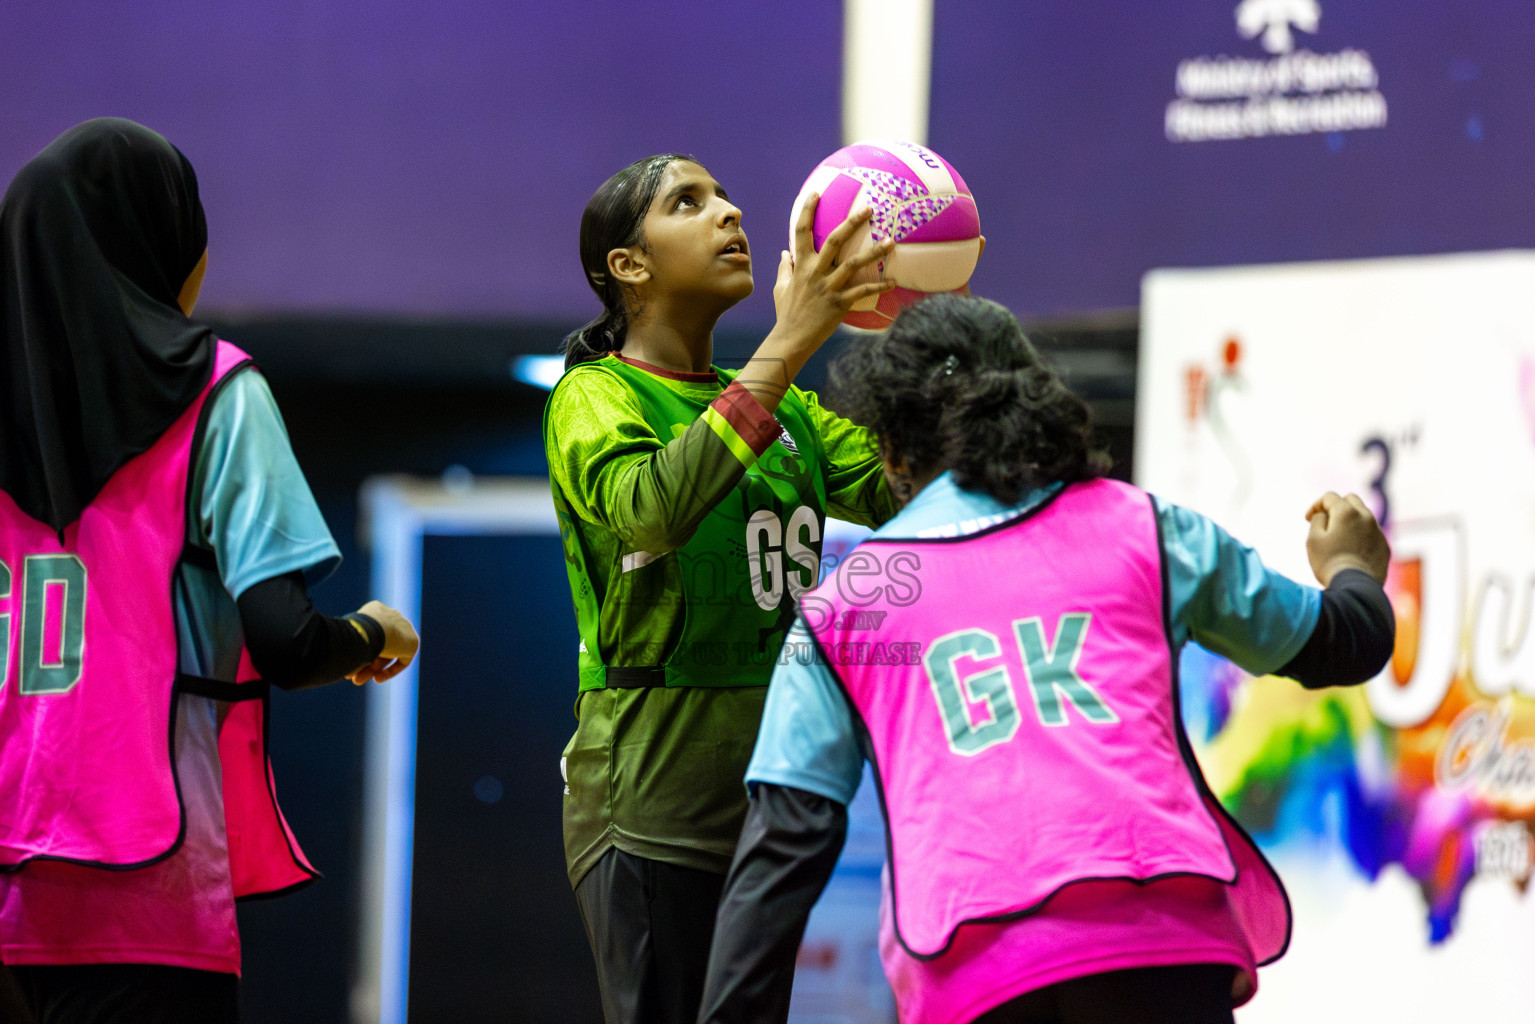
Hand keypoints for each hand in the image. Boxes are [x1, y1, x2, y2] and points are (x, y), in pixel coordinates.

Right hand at [348, 600, 419, 684]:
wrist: (371, 631)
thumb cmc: (353, 632)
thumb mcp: (343, 636)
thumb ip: (347, 643)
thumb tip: (340, 656)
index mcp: (376, 610)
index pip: (370, 633)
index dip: (360, 649)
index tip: (349, 660)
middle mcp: (392, 616)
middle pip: (379, 644)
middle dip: (364, 661)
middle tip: (351, 675)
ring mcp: (404, 628)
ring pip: (387, 653)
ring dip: (372, 668)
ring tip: (357, 681)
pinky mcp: (412, 642)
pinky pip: (402, 660)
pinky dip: (390, 670)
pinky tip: (376, 678)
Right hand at [770, 193, 894, 351]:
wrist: (791, 339)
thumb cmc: (786, 313)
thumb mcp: (781, 288)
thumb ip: (784, 269)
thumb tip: (783, 254)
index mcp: (800, 265)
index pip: (800, 231)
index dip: (806, 210)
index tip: (816, 193)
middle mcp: (815, 272)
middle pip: (834, 240)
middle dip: (852, 222)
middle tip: (869, 208)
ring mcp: (828, 287)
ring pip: (854, 263)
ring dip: (874, 251)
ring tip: (891, 241)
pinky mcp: (840, 303)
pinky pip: (863, 291)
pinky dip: (880, 286)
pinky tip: (894, 282)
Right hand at [1305, 492, 1389, 585]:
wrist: (1355, 587)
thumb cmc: (1329, 562)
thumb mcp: (1313, 539)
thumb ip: (1318, 519)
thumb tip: (1325, 514)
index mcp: (1347, 512)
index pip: (1329, 497)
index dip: (1316, 506)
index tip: (1308, 519)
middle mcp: (1366, 517)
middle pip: (1351, 500)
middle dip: (1337, 507)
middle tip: (1326, 522)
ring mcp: (1378, 532)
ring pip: (1364, 516)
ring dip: (1350, 521)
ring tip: (1339, 538)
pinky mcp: (1384, 547)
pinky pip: (1372, 533)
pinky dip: (1361, 536)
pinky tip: (1351, 551)